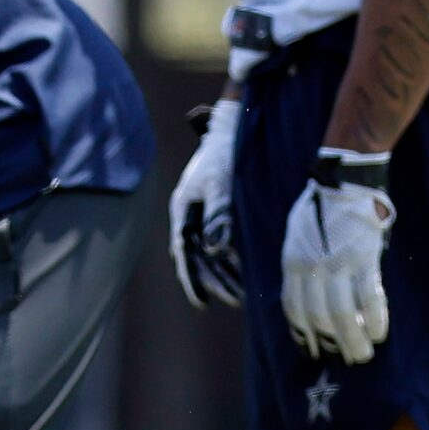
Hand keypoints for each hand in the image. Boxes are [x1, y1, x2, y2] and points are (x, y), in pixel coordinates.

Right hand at [168, 99, 242, 311]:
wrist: (233, 125)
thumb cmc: (225, 153)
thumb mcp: (220, 184)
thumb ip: (218, 216)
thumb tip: (213, 250)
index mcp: (183, 210)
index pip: (184, 254)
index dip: (193, 280)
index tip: (203, 303)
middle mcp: (190, 214)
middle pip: (197, 257)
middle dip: (215, 281)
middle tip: (235, 301)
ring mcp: (203, 211)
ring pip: (209, 251)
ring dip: (224, 271)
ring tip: (243, 291)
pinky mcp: (218, 207)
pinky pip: (220, 239)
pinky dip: (231, 255)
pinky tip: (246, 266)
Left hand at [280, 151, 395, 365]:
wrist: (344, 179)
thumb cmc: (324, 208)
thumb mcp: (298, 236)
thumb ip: (301, 264)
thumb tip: (309, 294)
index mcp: (291, 263)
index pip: (293, 308)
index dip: (303, 334)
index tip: (312, 352)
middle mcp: (310, 268)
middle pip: (318, 316)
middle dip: (332, 343)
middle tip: (347, 359)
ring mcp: (337, 264)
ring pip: (342, 313)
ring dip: (354, 338)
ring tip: (364, 354)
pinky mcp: (363, 258)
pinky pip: (369, 296)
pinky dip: (375, 318)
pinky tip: (381, 333)